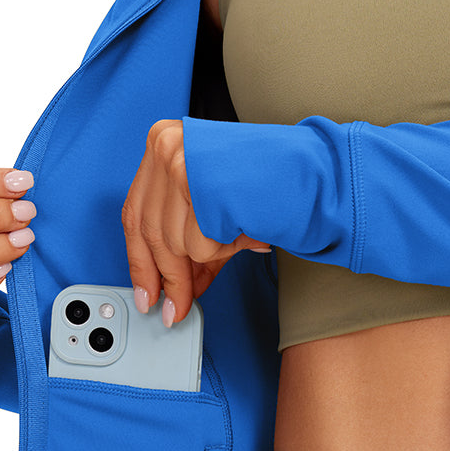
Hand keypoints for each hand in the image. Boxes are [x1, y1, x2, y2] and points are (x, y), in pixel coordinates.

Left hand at [122, 119, 269, 325]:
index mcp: (162, 143)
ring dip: (210, 254)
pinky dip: (223, 249)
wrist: (315, 169)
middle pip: (150, 233)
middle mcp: (166, 146)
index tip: (147, 294)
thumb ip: (189, 246)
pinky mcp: (202, 182)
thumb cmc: (267, 184)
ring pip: (176, 242)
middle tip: (178, 307)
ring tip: (238, 236)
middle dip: (169, 278)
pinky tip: (243, 229)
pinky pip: (199, 243)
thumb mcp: (214, 213)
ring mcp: (182, 161)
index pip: (134, 215)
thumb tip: (173, 289)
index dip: (140, 263)